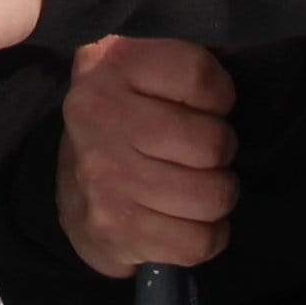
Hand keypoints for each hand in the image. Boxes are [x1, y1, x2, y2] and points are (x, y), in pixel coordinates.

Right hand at [52, 36, 241, 277]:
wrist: (74, 192)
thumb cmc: (127, 123)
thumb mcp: (143, 73)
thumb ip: (182, 69)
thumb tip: (230, 102)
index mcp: (111, 63)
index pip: (197, 74)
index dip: (220, 95)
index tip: (207, 107)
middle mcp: (99, 116)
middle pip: (212, 143)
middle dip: (221, 152)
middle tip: (201, 155)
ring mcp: (103, 177)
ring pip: (212, 196)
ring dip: (217, 196)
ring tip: (198, 187)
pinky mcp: (114, 229)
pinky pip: (199, 241)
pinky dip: (208, 236)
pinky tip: (189, 221)